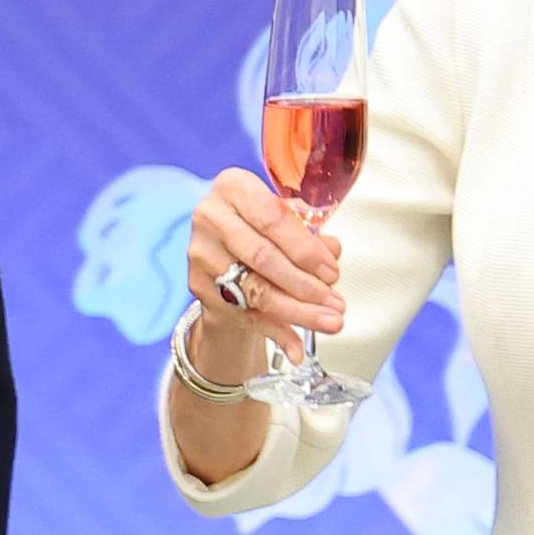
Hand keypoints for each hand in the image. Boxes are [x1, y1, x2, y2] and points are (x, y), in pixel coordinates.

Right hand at [185, 168, 339, 368]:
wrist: (222, 246)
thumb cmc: (260, 226)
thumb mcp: (286, 221)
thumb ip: (309, 236)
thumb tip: (332, 253)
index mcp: (233, 187)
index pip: (273, 219)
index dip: (306, 249)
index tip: (332, 272)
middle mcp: (210, 217)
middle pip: (263, 257)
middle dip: (304, 284)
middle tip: (335, 303)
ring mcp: (200, 253)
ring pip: (254, 289)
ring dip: (296, 311)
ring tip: (328, 322)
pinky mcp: (198, 285)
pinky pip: (242, 313)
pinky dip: (273, 331)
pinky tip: (295, 347)